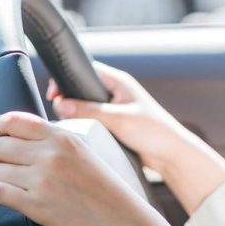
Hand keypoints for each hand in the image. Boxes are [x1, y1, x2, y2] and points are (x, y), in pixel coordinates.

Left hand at [0, 111, 174, 225]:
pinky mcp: (34, 205)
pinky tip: (14, 196)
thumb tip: (16, 136)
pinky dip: (0, 194)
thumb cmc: (105, 189)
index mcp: (63, 138)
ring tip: (18, 184)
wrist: (121, 220)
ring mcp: (41, 180)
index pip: (13, 121)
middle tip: (8, 164)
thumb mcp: (84, 151)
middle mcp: (50, 155)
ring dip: (0, 177)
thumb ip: (53, 140)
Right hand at [47, 62, 195, 172]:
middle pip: (82, 89)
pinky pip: (93, 121)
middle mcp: (116, 93)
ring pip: (86, 107)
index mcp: (119, 82)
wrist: (170, 155)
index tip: (54, 93)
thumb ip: (89, 110)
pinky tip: (80, 134)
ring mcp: (115, 109)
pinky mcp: (114, 125)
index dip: (67, 79)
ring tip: (69, 124)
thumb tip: (61, 104)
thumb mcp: (118, 119)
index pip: (86, 70)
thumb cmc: (153, 132)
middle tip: (59, 111)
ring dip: (76, 114)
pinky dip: (85, 125)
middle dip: (69, 98)